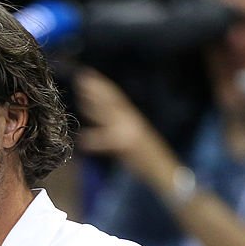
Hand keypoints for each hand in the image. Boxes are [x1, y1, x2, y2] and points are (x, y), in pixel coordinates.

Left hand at [74, 67, 178, 182]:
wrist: (164, 171)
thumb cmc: (146, 158)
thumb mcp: (131, 138)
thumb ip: (115, 127)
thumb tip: (97, 117)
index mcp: (132, 118)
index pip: (115, 97)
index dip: (102, 84)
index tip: (87, 74)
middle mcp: (132, 121)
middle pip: (113, 101)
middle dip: (97, 89)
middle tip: (81, 77)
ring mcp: (131, 131)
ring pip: (110, 115)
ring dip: (95, 106)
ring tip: (80, 97)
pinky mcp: (128, 146)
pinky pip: (109, 142)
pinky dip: (96, 141)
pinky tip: (83, 140)